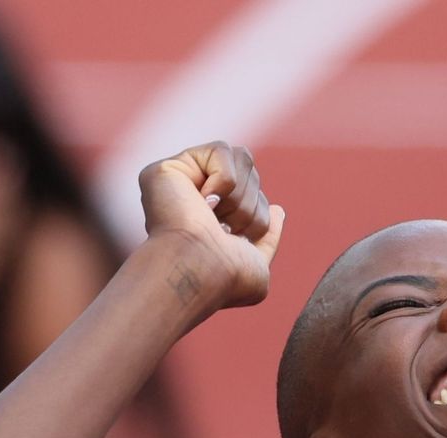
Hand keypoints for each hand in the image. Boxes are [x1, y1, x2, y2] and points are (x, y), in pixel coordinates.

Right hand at [138, 142, 284, 308]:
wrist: (202, 271)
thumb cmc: (226, 277)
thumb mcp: (258, 263)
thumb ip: (269, 238)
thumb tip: (278, 210)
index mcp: (211, 220)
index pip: (255, 196)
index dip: (258, 218)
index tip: (236, 242)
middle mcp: (192, 198)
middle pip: (252, 174)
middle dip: (249, 206)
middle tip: (224, 231)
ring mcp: (178, 182)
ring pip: (242, 158)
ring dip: (240, 196)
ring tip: (214, 218)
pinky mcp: (167, 167)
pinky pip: (222, 150)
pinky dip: (224, 180)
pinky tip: (202, 203)